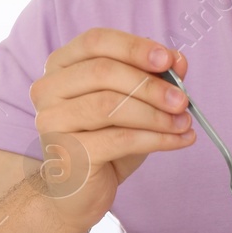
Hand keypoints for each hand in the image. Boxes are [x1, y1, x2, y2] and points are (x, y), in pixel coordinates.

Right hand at [28, 28, 194, 230]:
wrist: (82, 191)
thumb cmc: (106, 139)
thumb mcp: (134, 103)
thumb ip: (153, 77)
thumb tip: (178, 61)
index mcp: (60, 66)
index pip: (95, 41)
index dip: (134, 47)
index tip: (168, 59)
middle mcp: (47, 89)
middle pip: (102, 72)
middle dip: (150, 85)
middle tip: (183, 99)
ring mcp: (51, 122)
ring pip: (108, 106)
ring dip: (155, 114)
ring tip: (184, 122)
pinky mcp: (66, 155)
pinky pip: (118, 140)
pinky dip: (155, 139)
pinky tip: (179, 140)